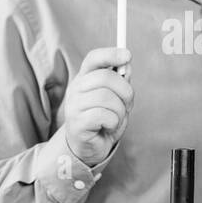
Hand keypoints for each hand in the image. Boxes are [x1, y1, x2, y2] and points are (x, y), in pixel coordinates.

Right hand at [63, 47, 133, 166]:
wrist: (89, 148)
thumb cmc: (103, 120)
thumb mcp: (116, 99)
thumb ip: (120, 82)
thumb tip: (127, 66)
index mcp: (84, 78)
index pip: (93, 58)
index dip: (111, 54)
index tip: (128, 56)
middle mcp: (75, 89)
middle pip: (105, 77)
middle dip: (125, 91)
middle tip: (127, 104)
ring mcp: (74, 106)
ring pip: (107, 97)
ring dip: (120, 111)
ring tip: (116, 118)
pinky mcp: (77, 123)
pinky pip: (104, 115)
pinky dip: (114, 122)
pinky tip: (108, 127)